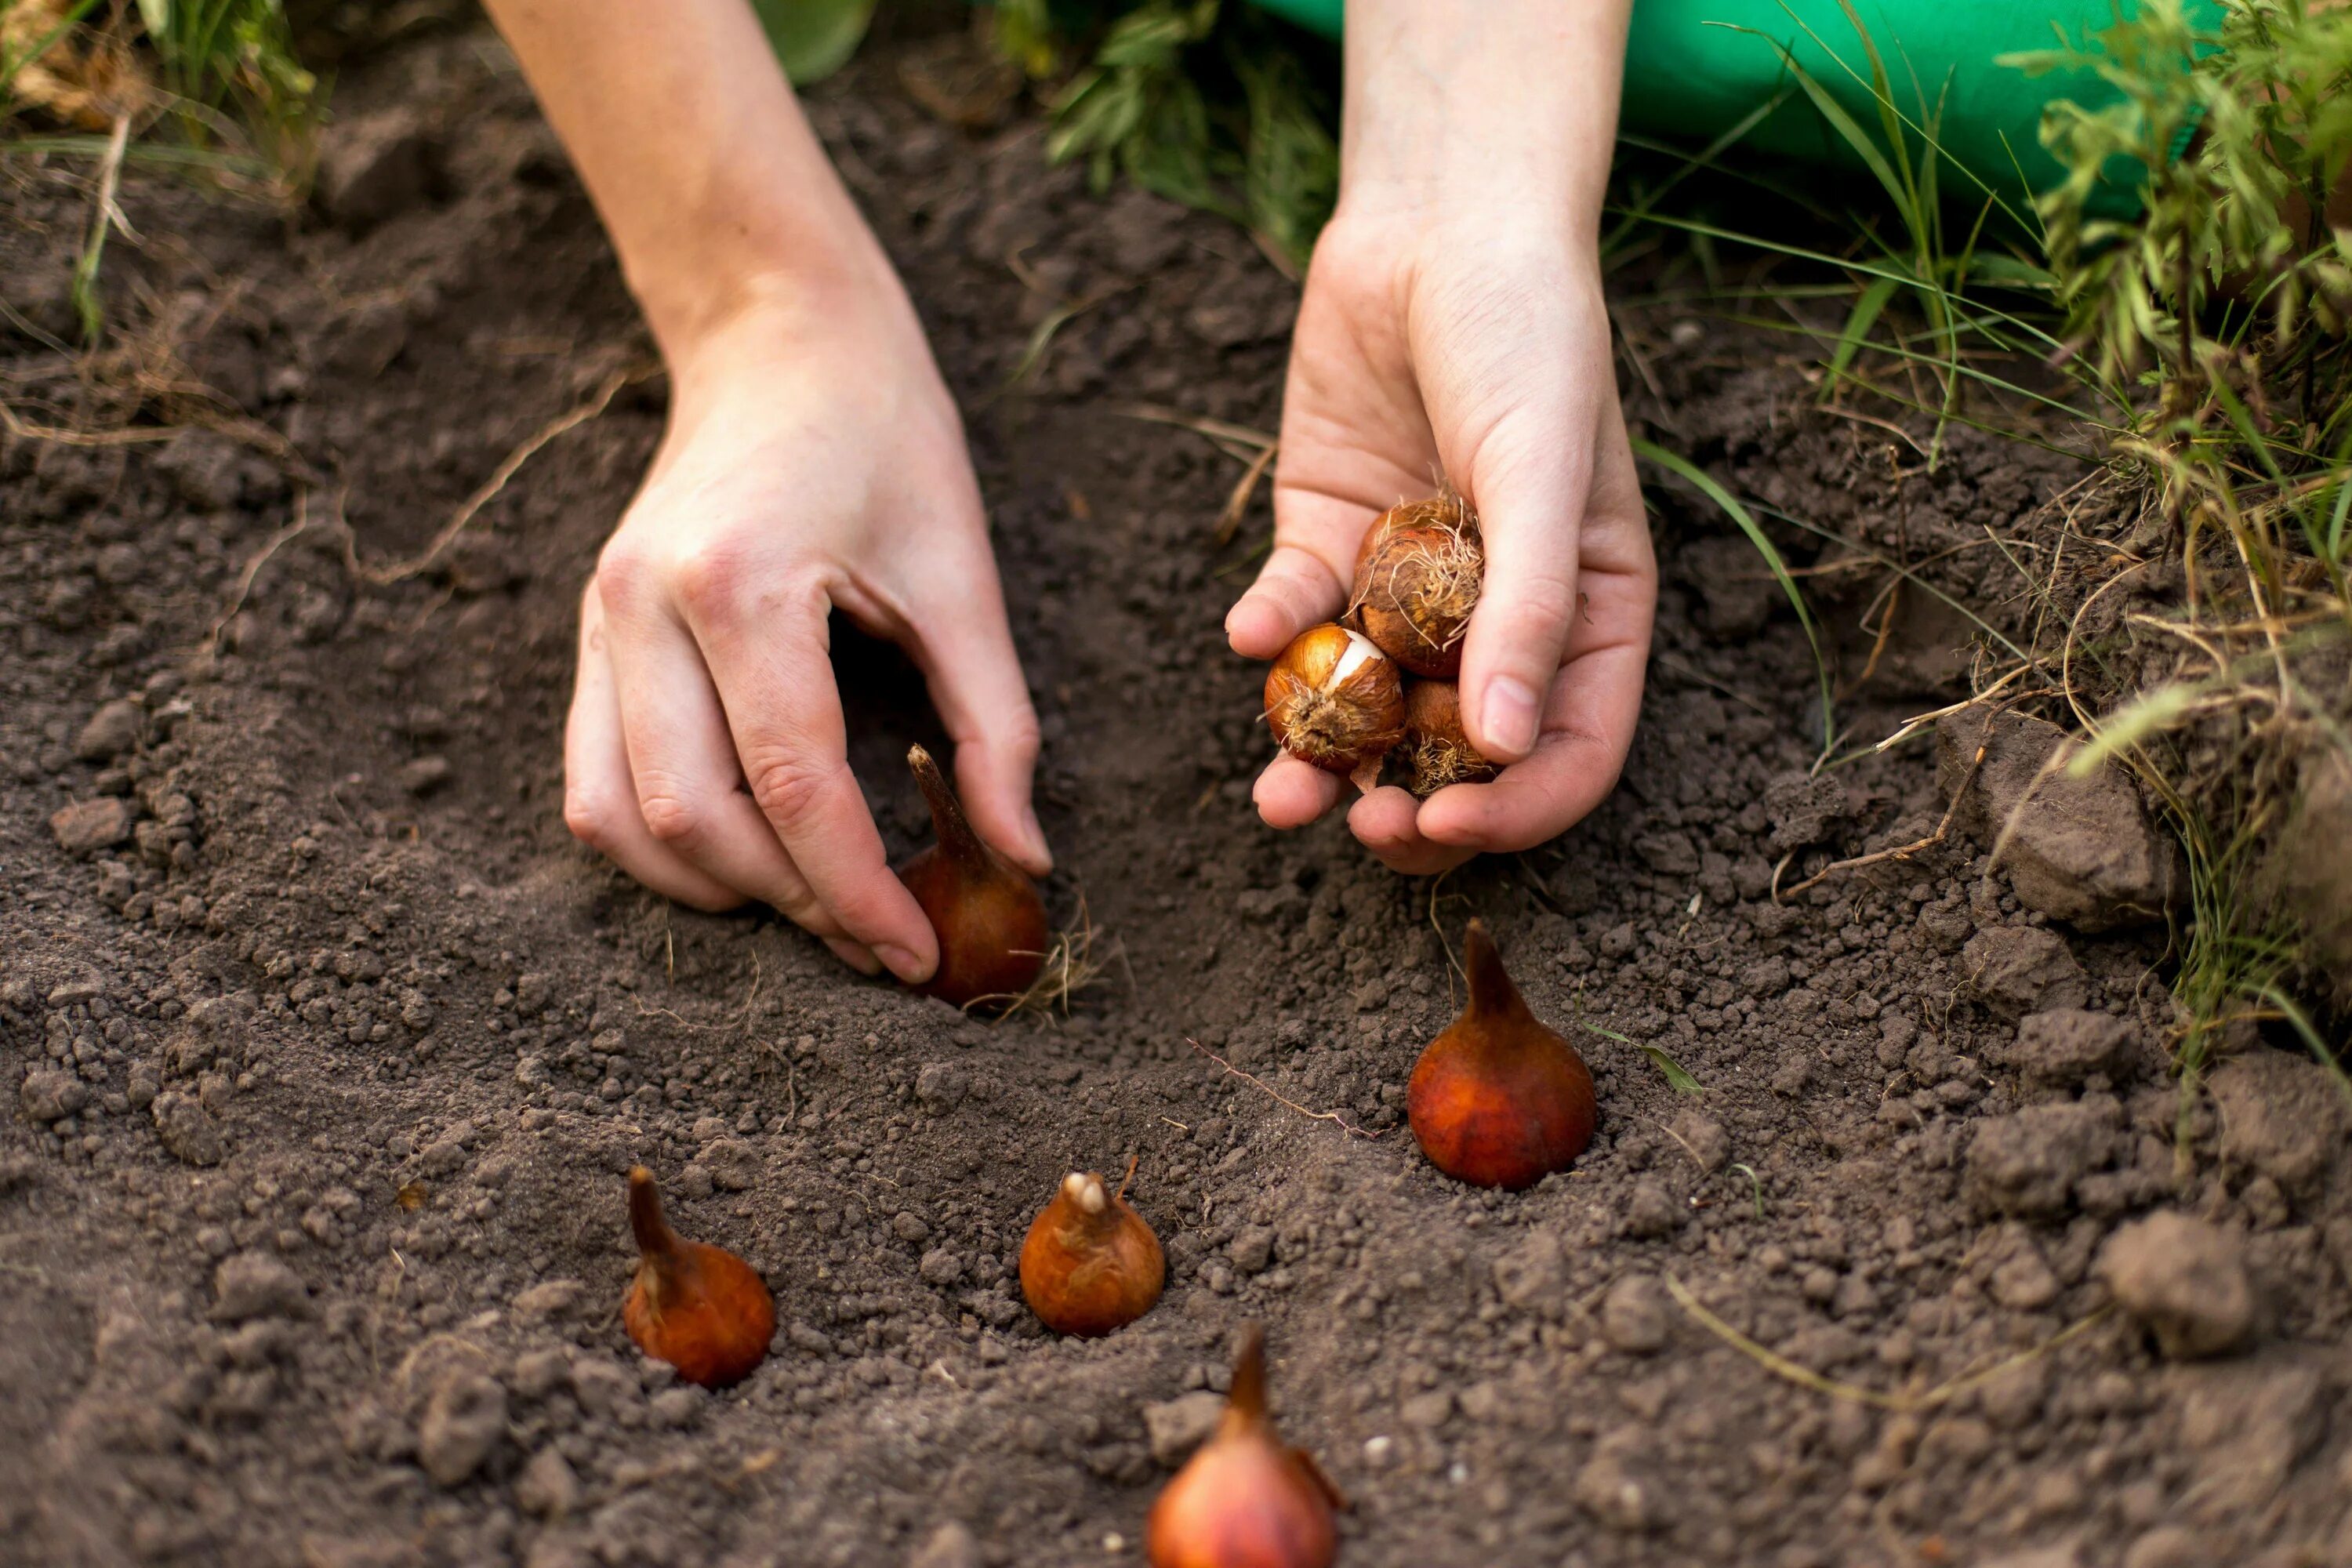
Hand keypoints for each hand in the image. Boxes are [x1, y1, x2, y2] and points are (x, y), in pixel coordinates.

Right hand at [563, 276, 1048, 980]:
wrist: (780, 338)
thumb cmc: (887, 439)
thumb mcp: (965, 575)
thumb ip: (996, 726)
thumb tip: (1025, 861)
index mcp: (741, 583)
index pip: (793, 785)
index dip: (858, 890)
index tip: (918, 955)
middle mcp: (642, 605)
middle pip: (694, 819)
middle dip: (793, 903)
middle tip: (880, 940)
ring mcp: (600, 620)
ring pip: (619, 820)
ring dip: (717, 889)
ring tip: (817, 905)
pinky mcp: (591, 633)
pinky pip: (594, 782)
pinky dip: (664, 845)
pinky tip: (750, 855)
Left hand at [1227, 210, 1656, 874]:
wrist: (1437, 223)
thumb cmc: (1529, 337)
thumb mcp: (1546, 472)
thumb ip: (1531, 609)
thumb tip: (1506, 749)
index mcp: (1586, 615)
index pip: (1565, 750)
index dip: (1514, 810)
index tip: (1446, 828)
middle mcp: (1497, 617)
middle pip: (1456, 754)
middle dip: (1407, 804)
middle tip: (1359, 828)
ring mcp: (1407, 586)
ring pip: (1365, 705)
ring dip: (1320, 757)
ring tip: (1280, 793)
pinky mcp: (1327, 540)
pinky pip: (1297, 616)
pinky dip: (1272, 633)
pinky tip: (1250, 630)